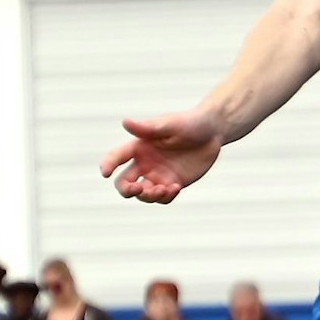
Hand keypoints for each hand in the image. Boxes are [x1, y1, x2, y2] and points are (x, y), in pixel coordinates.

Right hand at [100, 111, 225, 203]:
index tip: (105, 173)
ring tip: (163, 189)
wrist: (213, 132)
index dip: (108, 164)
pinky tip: (175, 187)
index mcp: (139, 146)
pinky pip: (162, 198)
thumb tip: (126, 122)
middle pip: (124, 183)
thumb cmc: (190, 122)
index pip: (117, 157)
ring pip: (143, 195)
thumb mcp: (170, 125)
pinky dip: (165, 197)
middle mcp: (145, 163)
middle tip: (138, 188)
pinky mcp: (172, 183)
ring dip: (148, 196)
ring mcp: (158, 175)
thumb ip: (149, 128)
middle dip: (127, 190)